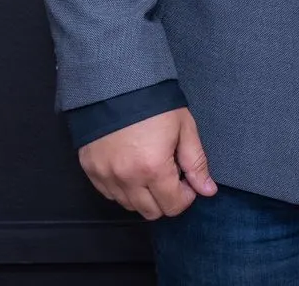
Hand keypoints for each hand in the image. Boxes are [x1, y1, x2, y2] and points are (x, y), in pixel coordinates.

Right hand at [79, 107, 217, 219]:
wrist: (116, 86)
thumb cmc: (155, 105)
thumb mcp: (184, 129)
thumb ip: (196, 163)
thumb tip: (208, 190)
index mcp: (153, 169)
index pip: (173, 206)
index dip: (186, 196)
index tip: (187, 180)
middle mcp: (127, 179)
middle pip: (151, 212)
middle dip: (166, 199)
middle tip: (170, 176)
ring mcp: (105, 176)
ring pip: (129, 206)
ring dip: (144, 196)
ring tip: (150, 170)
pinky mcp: (90, 171)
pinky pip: (110, 194)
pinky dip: (123, 189)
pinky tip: (132, 169)